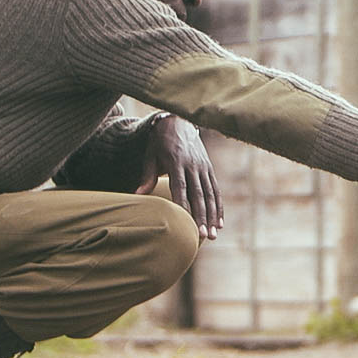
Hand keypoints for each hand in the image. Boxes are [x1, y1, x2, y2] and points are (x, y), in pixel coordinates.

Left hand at [139, 114, 223, 238]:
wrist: (179, 121)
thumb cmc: (159, 142)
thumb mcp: (150, 155)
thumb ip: (147, 176)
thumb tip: (137, 195)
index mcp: (176, 161)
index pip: (181, 186)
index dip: (184, 205)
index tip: (185, 223)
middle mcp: (193, 164)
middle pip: (199, 194)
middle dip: (202, 216)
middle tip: (203, 236)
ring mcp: (203, 166)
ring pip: (210, 194)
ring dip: (213, 216)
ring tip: (213, 235)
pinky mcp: (209, 167)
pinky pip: (216, 189)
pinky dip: (219, 206)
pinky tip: (220, 223)